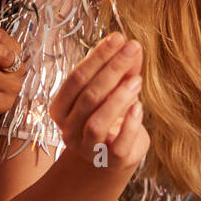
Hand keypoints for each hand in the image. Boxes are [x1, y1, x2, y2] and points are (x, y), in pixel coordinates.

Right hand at [49, 32, 147, 170]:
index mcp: (61, 108)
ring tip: (138, 79)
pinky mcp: (110, 161)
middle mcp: (69, 129)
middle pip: (88, 96)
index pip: (76, 78)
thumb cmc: (109, 116)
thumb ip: (122, 70)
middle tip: (132, 49)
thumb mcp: (113, 90)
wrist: (112, 156)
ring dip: (118, 98)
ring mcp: (88, 148)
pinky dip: (130, 124)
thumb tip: (133, 46)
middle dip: (112, 69)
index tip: (118, 38)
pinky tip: (140, 107)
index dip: (97, 56)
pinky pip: (118, 145)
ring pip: (97, 122)